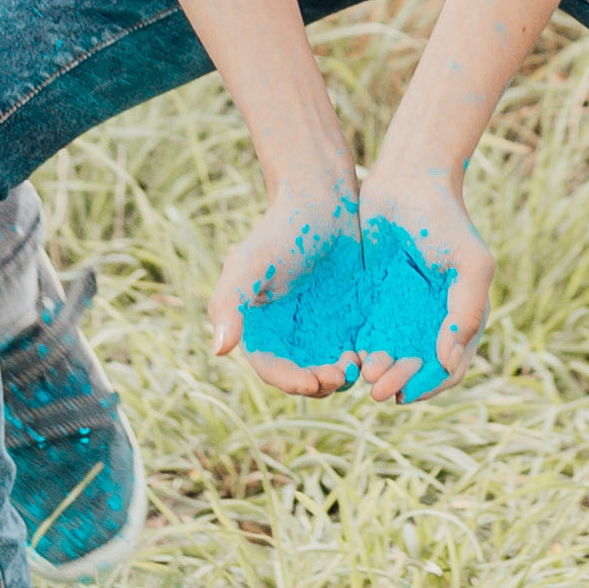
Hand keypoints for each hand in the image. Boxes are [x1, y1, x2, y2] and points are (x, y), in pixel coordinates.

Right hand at [207, 177, 364, 399]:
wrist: (322, 204)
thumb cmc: (280, 230)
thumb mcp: (250, 262)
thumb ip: (229, 301)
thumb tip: (219, 350)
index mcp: (259, 329)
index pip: (271, 369)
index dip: (289, 381)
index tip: (311, 382)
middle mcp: (288, 337)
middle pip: (302, 377)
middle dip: (320, 383)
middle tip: (339, 374)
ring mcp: (319, 333)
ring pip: (329, 372)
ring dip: (341, 378)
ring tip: (355, 363)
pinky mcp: (348, 324)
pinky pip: (354, 354)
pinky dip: (361, 360)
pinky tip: (370, 351)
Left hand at [350, 159, 490, 404]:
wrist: (407, 180)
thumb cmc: (445, 220)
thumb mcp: (470, 264)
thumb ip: (467, 312)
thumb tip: (448, 362)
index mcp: (461, 320)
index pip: (448, 370)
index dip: (428, 386)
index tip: (405, 391)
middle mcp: (432, 322)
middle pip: (416, 370)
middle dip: (398, 383)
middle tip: (376, 385)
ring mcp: (402, 313)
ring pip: (390, 358)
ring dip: (379, 373)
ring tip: (363, 370)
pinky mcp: (374, 300)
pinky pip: (367, 335)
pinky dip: (361, 352)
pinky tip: (349, 354)